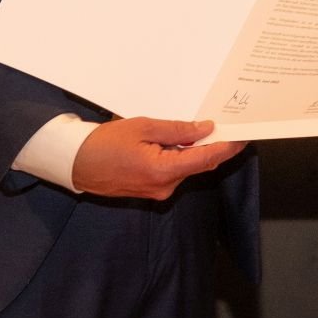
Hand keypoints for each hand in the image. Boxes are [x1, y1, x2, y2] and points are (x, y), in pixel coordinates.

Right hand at [71, 117, 243, 199]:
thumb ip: (177, 130)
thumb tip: (205, 129)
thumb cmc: (105, 143)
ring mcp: (157, 191)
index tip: (243, 135)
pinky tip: (182, 142)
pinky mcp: (151, 191)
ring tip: (203, 128)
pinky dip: (182, 158)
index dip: (227, 147)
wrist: (75, 163)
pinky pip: (174, 172)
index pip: (206, 159)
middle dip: (214, 146)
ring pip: (187, 168)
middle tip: (226, 125)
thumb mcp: (143, 127)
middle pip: (199, 164)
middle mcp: (164, 186)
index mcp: (163, 171)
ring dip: (196, 151)